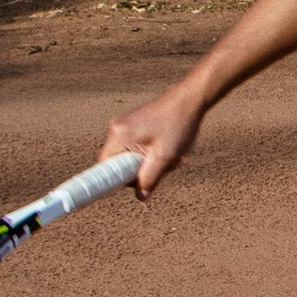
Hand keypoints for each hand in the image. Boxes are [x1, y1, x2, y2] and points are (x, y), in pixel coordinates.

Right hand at [104, 83, 202, 197]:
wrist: (190, 100)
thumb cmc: (178, 124)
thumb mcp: (165, 156)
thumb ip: (150, 178)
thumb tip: (140, 196)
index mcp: (119, 135)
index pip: (106, 168)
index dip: (117, 180)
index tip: (134, 182)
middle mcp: (117, 129)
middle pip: (120, 164)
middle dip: (141, 170)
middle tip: (163, 164)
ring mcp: (125, 126)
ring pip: (131, 158)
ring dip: (150, 162)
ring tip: (169, 153)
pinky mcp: (135, 126)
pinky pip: (137, 149)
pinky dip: (152, 153)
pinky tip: (168, 147)